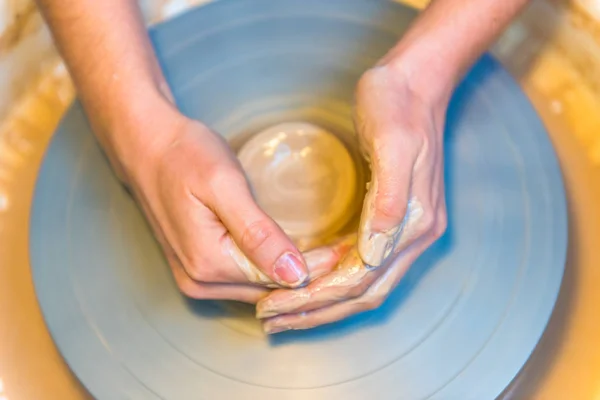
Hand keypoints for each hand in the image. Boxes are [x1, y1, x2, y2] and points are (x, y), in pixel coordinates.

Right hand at [120, 110, 346, 303]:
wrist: (146, 145)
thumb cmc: (184, 155)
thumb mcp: (224, 185)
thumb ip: (257, 233)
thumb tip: (293, 275)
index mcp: (207, 264)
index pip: (278, 279)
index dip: (318, 267)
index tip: (352, 253)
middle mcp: (199, 283)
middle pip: (270, 290)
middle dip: (310, 275)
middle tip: (349, 254)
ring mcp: (196, 280)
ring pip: (259, 288)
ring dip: (293, 275)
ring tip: (330, 255)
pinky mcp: (198, 270)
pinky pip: (245, 279)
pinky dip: (273, 270)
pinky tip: (295, 256)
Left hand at [256, 63, 447, 331]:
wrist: (417, 81)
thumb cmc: (398, 105)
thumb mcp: (392, 142)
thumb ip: (389, 201)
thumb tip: (374, 253)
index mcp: (415, 222)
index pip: (361, 279)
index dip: (317, 297)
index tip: (275, 304)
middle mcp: (415, 235)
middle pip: (361, 293)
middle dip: (314, 310)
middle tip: (270, 318)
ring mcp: (406, 230)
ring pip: (362, 286)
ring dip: (322, 303)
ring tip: (281, 311)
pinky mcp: (393, 220)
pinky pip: (362, 265)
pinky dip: (333, 281)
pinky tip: (307, 282)